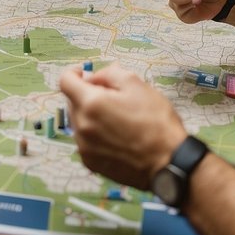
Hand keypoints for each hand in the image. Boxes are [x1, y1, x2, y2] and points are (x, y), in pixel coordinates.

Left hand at [60, 64, 186, 188]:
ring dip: (90, 115)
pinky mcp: (90, 162)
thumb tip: (94, 77)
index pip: (65, 81)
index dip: (74, 73)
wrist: (168, 162)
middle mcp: (82, 126)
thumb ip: (110, 74)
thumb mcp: (137, 85)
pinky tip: (116, 135)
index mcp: (91, 104)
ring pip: (78, 121)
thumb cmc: (156, 123)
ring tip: (118, 118)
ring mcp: (84, 147)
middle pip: (72, 101)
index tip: (84, 73)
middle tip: (112, 96)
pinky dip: (94, 133)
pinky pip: (85, 140)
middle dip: (86, 94)